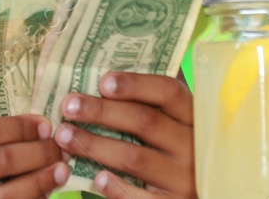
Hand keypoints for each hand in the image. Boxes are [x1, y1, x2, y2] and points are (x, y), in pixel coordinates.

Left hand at [53, 72, 195, 197]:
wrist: (204, 191)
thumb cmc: (176, 151)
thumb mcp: (175, 126)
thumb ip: (151, 107)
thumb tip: (101, 85)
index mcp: (194, 118)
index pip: (169, 92)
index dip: (136, 84)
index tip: (102, 82)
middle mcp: (193, 147)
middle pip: (145, 122)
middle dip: (102, 112)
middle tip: (68, 106)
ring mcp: (185, 179)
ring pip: (135, 157)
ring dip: (95, 145)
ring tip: (64, 136)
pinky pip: (140, 197)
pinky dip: (117, 187)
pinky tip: (97, 178)